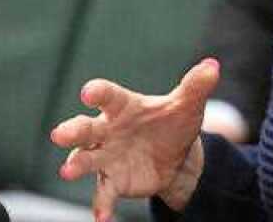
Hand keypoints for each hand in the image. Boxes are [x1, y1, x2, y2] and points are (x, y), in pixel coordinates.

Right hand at [49, 58, 220, 221]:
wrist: (177, 156)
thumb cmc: (172, 122)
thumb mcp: (187, 105)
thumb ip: (196, 86)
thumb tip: (212, 66)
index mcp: (123, 107)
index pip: (108, 97)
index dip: (98, 92)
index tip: (90, 91)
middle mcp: (108, 130)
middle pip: (85, 129)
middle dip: (72, 130)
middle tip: (59, 133)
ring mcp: (106, 157)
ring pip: (85, 159)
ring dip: (76, 164)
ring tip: (68, 170)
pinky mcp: (112, 181)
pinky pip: (103, 193)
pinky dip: (101, 204)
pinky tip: (102, 217)